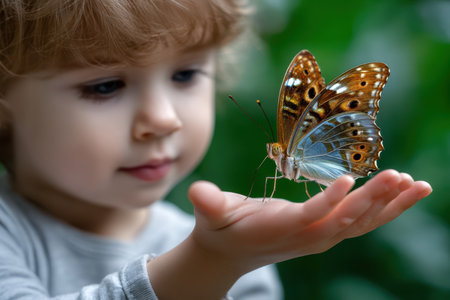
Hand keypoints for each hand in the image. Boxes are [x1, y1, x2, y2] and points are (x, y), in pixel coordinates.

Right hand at [188, 169, 431, 271]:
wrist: (231, 253)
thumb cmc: (221, 228)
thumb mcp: (210, 214)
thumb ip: (208, 204)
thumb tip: (198, 192)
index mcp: (281, 229)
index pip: (309, 217)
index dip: (327, 202)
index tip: (347, 180)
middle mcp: (308, 237)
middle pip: (346, 219)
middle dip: (373, 199)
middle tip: (399, 176)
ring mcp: (323, 237)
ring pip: (363, 223)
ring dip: (391, 205)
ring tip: (418, 185)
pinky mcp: (329, 232)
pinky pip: (364, 222)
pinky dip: (388, 209)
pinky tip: (407, 192)